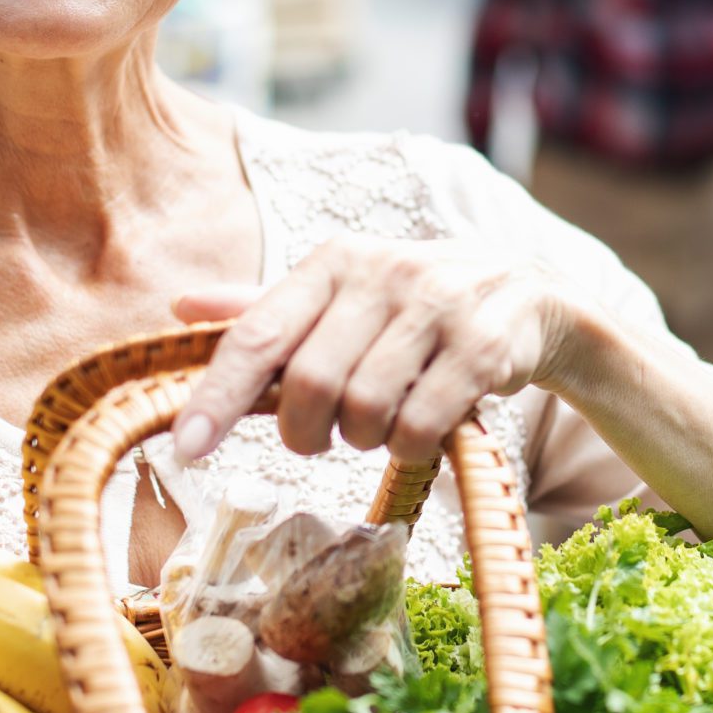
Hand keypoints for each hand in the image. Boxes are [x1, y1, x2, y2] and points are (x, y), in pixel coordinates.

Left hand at [170, 236, 579, 465]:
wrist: (530, 295)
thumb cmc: (415, 306)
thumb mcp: (342, 296)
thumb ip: (267, 310)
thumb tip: (182, 308)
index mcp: (334, 261)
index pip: (257, 335)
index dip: (216, 398)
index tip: (186, 450)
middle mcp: (382, 273)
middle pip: (309, 384)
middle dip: (305, 432)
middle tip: (318, 439)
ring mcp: (438, 305)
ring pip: (366, 408)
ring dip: (365, 439)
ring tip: (379, 425)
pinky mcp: (483, 344)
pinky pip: (422, 423)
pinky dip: (410, 446)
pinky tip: (419, 431)